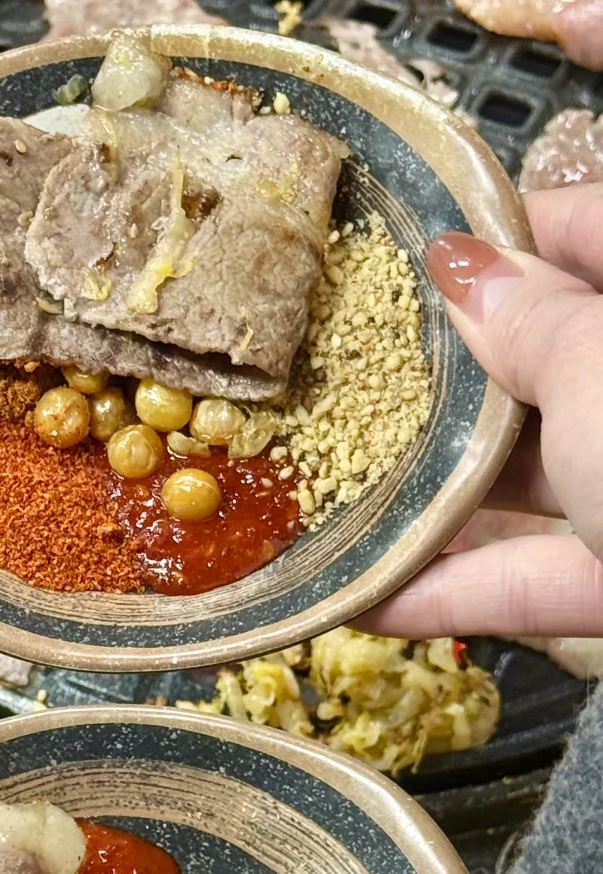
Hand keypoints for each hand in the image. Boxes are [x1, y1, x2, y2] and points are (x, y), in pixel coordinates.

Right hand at [360, 183, 602, 639]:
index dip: (494, 242)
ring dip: (440, 497)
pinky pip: (544, 574)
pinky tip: (371, 599)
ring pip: (544, 477)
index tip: (405, 266)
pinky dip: (465, 591)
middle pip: (552, 363)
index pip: (586, 226)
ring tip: (342, 496)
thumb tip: (461, 268)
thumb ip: (530, 321)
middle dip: (452, 384)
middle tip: (354, 384)